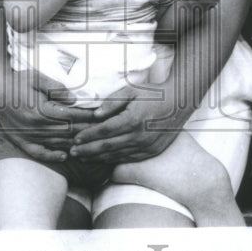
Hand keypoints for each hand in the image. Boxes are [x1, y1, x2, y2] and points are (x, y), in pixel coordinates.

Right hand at [0, 68, 95, 161]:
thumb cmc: (18, 80)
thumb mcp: (37, 77)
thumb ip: (56, 87)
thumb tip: (74, 99)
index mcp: (41, 109)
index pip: (71, 115)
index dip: (87, 116)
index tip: (100, 115)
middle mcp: (35, 126)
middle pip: (67, 131)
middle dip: (86, 131)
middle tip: (100, 131)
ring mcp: (28, 135)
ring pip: (57, 143)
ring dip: (74, 145)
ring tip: (89, 145)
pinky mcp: (21, 140)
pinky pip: (39, 153)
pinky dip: (52, 156)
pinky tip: (65, 156)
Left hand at [68, 82, 187, 163]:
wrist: (178, 103)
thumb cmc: (153, 94)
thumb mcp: (132, 90)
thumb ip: (112, 102)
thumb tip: (96, 114)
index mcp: (132, 120)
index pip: (104, 131)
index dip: (88, 136)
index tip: (75, 139)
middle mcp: (138, 136)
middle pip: (107, 146)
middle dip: (88, 150)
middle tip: (73, 153)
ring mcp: (145, 146)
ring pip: (116, 155)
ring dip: (98, 157)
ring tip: (83, 158)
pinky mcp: (151, 152)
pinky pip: (128, 158)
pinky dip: (113, 160)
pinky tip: (103, 159)